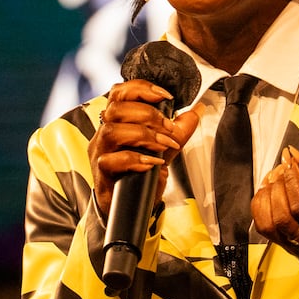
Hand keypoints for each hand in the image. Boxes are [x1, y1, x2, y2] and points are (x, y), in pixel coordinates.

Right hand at [88, 79, 200, 215]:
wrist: (128, 210)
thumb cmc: (141, 176)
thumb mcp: (163, 150)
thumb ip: (178, 131)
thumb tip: (197, 110)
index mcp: (117, 123)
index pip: (119, 93)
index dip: (140, 88)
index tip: (165, 95)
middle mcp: (104, 135)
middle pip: (115, 109)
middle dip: (147, 114)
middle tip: (168, 128)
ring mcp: (100, 154)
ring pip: (111, 131)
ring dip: (143, 135)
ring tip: (162, 145)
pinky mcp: (101, 175)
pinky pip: (111, 161)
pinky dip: (136, 159)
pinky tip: (153, 163)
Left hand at [251, 145, 298, 263]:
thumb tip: (293, 158)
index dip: (291, 181)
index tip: (290, 163)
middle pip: (282, 218)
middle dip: (277, 188)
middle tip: (282, 170)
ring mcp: (298, 249)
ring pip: (268, 225)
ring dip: (265, 197)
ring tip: (274, 179)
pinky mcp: (286, 247)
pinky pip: (264, 228)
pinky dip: (261, 206)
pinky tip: (269, 192)